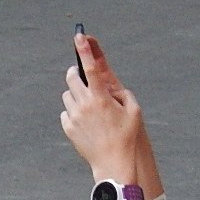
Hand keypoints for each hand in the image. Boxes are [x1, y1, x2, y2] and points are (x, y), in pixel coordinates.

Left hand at [60, 31, 142, 181]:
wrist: (113, 163)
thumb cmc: (127, 136)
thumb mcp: (133, 110)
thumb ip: (122, 92)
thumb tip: (110, 84)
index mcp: (101, 97)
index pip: (91, 67)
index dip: (85, 49)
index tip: (79, 36)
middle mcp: (85, 104)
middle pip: (71, 77)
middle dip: (76, 73)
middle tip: (82, 77)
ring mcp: (74, 116)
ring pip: (67, 95)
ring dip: (75, 95)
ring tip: (88, 107)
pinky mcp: (68, 127)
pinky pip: (65, 112)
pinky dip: (73, 112)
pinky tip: (85, 122)